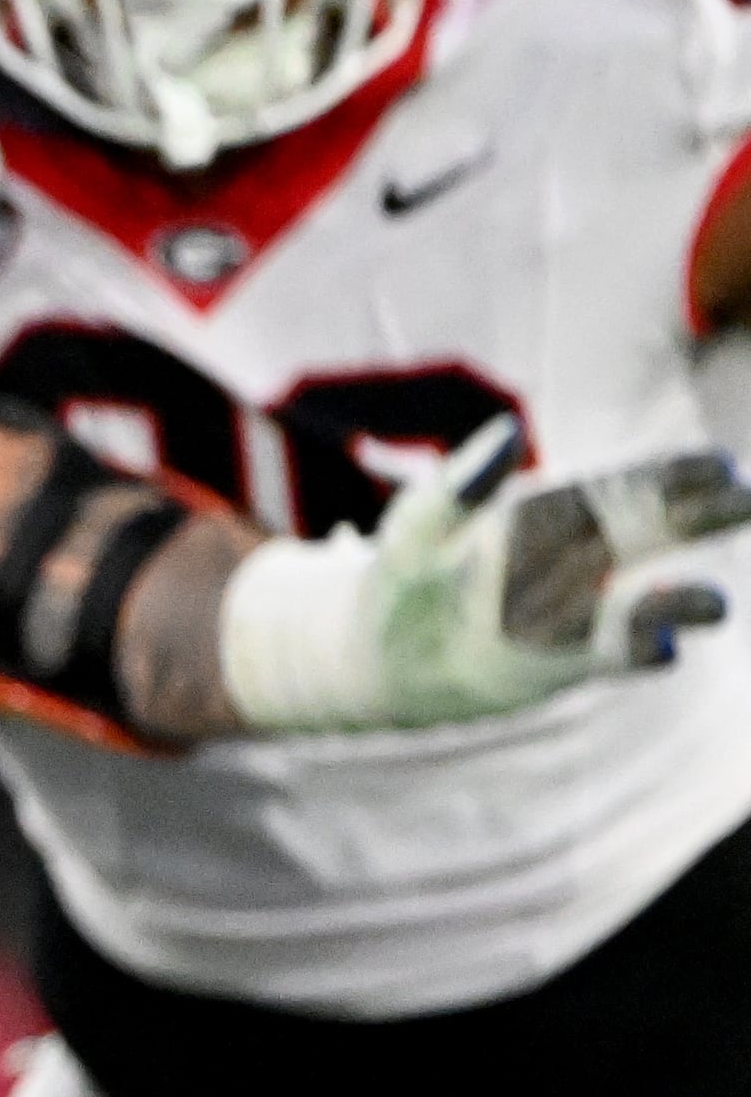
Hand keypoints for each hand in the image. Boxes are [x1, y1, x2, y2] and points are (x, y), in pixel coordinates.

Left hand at [221, 420, 750, 730]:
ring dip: (676, 603)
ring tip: (715, 603)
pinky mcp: (563, 664)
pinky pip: (609, 655)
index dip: (665, 477)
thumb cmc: (401, 577)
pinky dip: (637, 650)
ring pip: (638, 604)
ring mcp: (575, 614)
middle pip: (643, 536)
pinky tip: (663, 649)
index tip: (718, 464)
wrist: (381, 657)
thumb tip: (509, 432)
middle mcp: (574, 562)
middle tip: (743, 500)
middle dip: (694, 519)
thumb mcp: (417, 527)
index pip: (614, 489)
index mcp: (544, 515)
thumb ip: (460, 486)